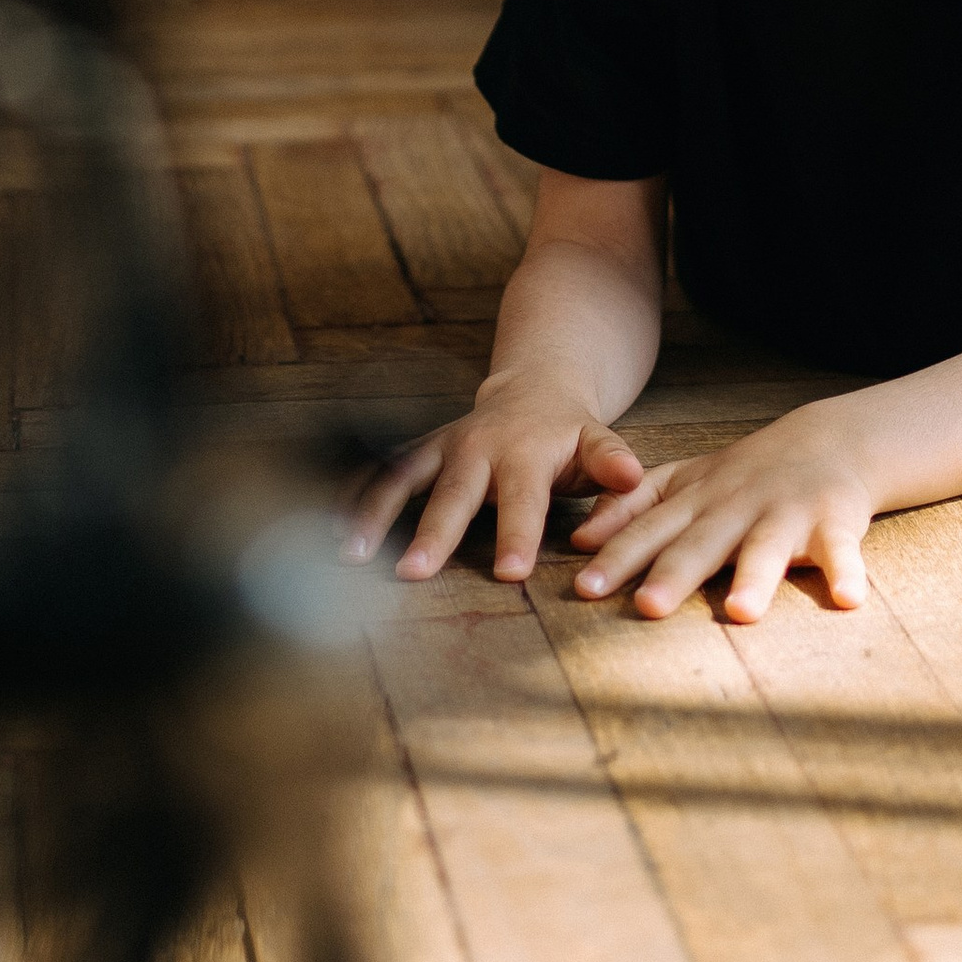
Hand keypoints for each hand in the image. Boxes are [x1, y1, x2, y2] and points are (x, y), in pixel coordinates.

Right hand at [346, 378, 644, 585]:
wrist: (533, 387)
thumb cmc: (569, 433)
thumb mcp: (597, 441)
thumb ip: (613, 462)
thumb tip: (632, 477)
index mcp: (524, 452)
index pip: (523, 499)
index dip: (517, 535)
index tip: (509, 573)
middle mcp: (476, 447)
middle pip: (454, 494)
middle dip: (433, 533)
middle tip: (414, 573)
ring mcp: (442, 447)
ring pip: (404, 478)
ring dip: (375, 515)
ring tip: (349, 553)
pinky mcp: (419, 451)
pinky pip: (382, 474)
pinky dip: (354, 499)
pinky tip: (329, 531)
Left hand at [567, 403, 874, 621]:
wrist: (827, 441)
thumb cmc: (744, 476)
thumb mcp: (684, 482)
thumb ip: (633, 506)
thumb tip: (579, 538)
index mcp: (698, 502)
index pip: (650, 531)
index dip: (617, 557)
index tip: (584, 588)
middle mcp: (737, 507)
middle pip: (701, 544)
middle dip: (673, 574)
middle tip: (647, 607)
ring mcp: (785, 513)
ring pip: (766, 547)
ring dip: (755, 577)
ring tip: (741, 611)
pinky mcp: (834, 523)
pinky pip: (841, 550)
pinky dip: (847, 572)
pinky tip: (850, 599)